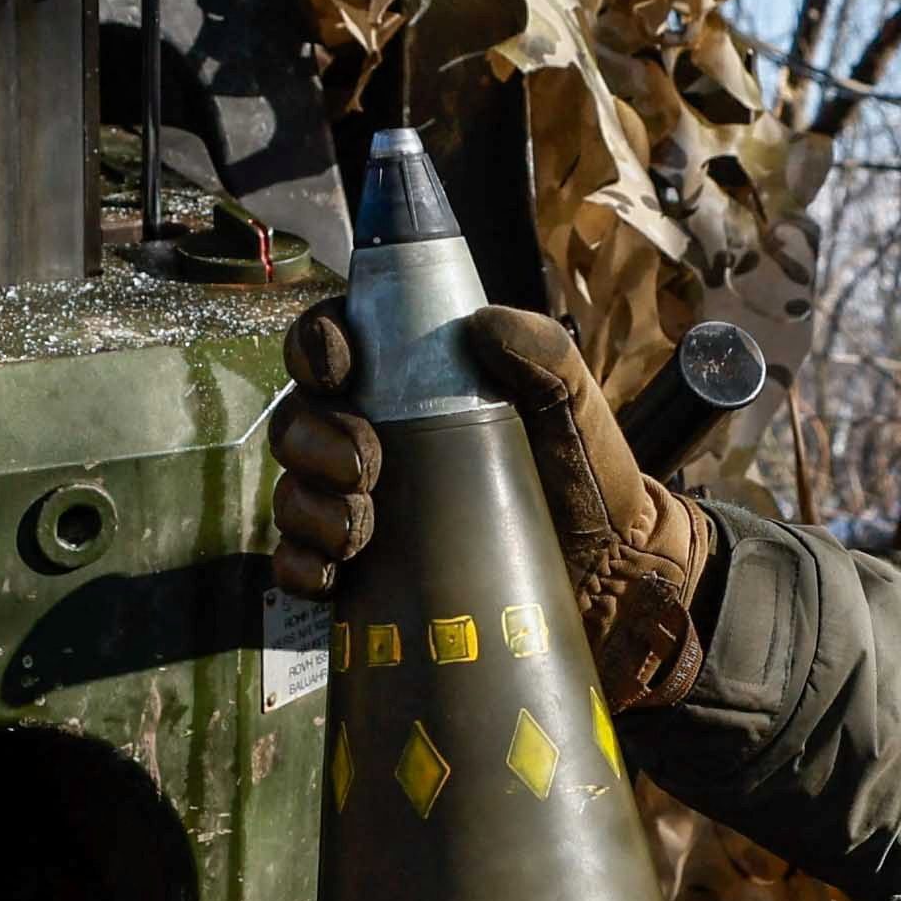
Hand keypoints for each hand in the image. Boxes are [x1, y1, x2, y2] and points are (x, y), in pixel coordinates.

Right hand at [267, 301, 716, 709]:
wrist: (606, 576)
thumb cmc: (587, 477)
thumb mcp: (573, 406)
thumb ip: (544, 353)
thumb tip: (482, 324)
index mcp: (409, 384)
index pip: (334, 344)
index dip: (316, 345)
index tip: (338, 367)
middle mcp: (373, 438)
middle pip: (300, 419)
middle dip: (315, 437)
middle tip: (365, 466)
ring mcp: (362, 506)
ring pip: (293, 491)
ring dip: (311, 505)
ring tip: (360, 528)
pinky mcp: (361, 573)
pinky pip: (297, 564)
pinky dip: (302, 565)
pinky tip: (335, 572)